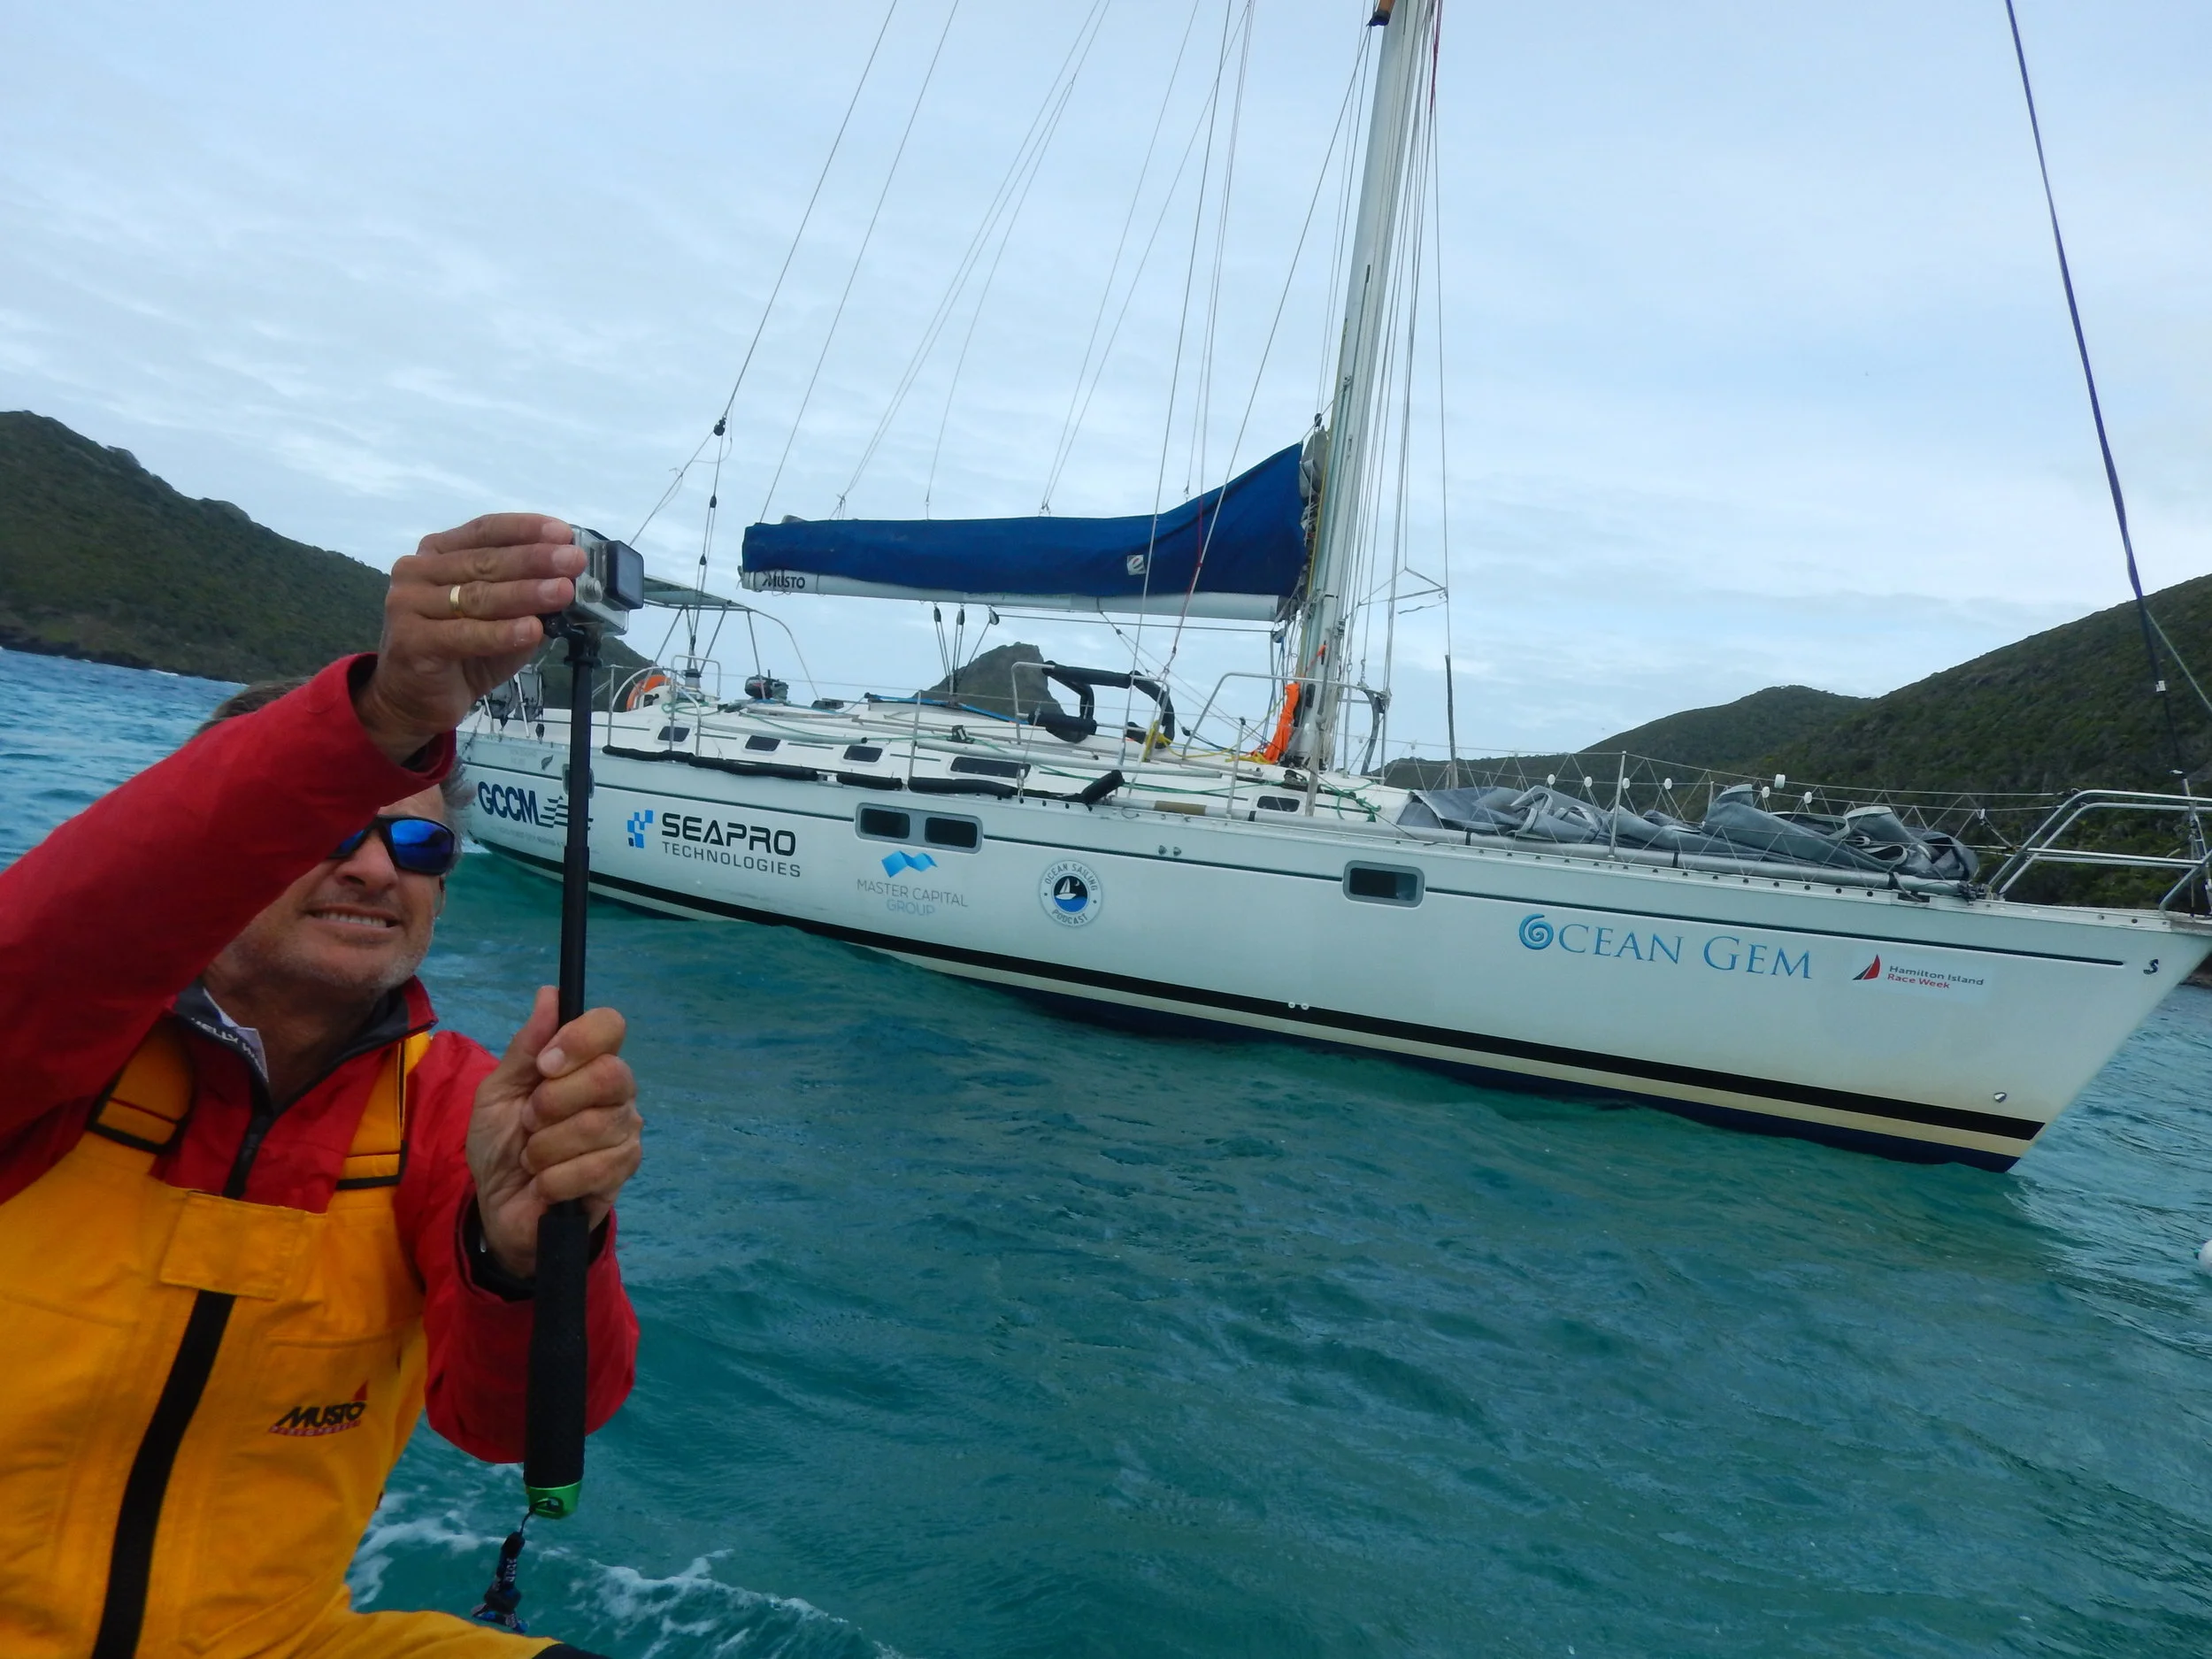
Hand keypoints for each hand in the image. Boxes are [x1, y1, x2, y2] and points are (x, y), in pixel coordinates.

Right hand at [355, 514, 583, 762]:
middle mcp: (417, 571)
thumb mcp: (501, 618)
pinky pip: (466, 634)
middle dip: (535, 560)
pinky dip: (503, 633)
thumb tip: (570, 581)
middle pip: (485, 562)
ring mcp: (408, 604)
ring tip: (564, 591)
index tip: (564, 533)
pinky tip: (533, 630)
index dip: (525, 530)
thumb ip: (526, 597)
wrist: (416, 700)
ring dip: (526, 593)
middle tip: (575, 561)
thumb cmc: (463, 654)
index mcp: (438, 553)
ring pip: (477, 596)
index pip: (485, 531)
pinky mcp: (411, 640)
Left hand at [468, 986, 642, 1279]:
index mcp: (586, 1062)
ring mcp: (625, 1131)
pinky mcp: (623, 1172)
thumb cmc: (500, 1143)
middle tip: (530, 1122)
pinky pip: (595, 1167)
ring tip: (533, 1157)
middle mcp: (616, 1091)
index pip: (610, 1025)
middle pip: (611, 1074)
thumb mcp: (498, 1092)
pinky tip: (545, 1183)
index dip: (579, 1040)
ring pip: (596, 1125)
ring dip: (546, 1147)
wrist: (499, 1206)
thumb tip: (549, 994)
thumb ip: (525, 1048)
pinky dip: (555, 1179)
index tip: (545, 1065)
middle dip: (554, 1102)